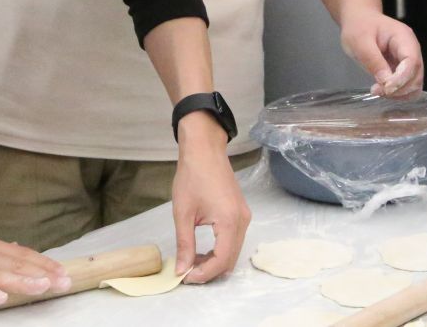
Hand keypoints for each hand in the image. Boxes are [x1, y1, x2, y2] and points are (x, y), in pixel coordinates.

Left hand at [171, 113, 251, 282]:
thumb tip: (182, 270)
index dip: (203, 274)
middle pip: (230, 259)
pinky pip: (234, 239)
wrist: (204, 149)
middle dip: (209, 270)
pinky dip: (220, 249)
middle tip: (186, 271)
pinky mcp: (241, 212)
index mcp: (229, 221)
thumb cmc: (192, 176)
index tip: (185, 276)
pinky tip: (203, 247)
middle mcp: (242, 221)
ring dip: (215, 261)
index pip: (221, 261)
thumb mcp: (183, 213)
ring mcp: (244, 216)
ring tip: (192, 259)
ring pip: (233, 251)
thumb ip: (185, 245)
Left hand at [339, 9, 423, 97]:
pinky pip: (408, 86)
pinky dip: (398, 93)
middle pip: (416, 75)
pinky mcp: (404, 69)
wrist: (360, 21)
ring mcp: (410, 60)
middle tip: (376, 90)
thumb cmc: (359, 27)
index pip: (411, 61)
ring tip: (378, 90)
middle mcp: (412, 49)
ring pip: (415, 84)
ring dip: (399, 93)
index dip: (402, 78)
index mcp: (404, 37)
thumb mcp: (360, 41)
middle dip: (399, 88)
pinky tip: (383, 90)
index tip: (385, 89)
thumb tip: (386, 83)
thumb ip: (373, 61)